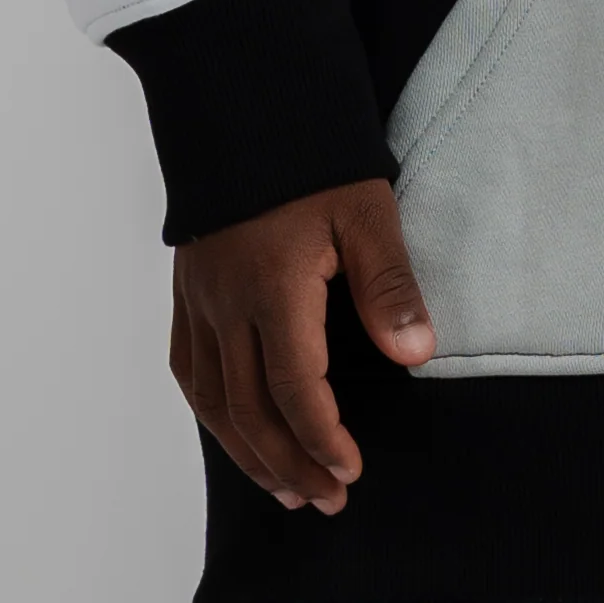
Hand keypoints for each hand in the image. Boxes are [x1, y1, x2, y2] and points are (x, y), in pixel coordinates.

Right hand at [168, 178, 435, 513]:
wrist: (242, 101)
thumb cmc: (311, 156)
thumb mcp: (367, 212)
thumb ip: (388, 287)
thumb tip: (416, 355)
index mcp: (272, 289)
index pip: (293, 389)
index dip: (320, 439)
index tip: (349, 472)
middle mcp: (225, 304)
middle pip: (248, 408)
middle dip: (288, 463)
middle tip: (326, 501)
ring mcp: (199, 299)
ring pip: (212, 399)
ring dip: (247, 452)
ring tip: (284, 490)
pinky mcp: (187, 290)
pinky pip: (188, 368)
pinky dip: (211, 413)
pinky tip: (234, 433)